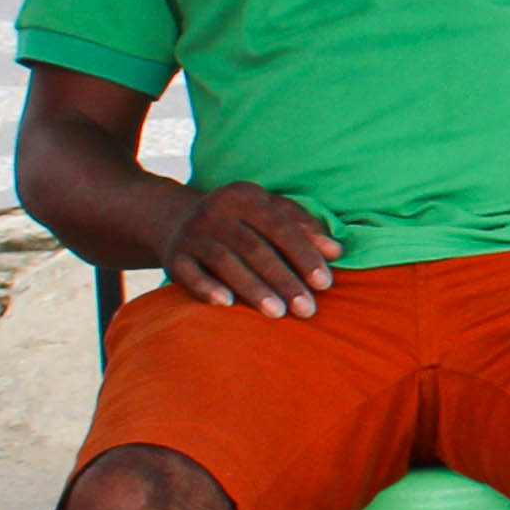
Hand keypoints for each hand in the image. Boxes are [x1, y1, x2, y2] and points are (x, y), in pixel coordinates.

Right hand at [165, 184, 342, 320]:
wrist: (180, 219)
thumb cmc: (245, 221)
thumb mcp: (272, 213)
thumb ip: (305, 228)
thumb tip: (336, 251)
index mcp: (245, 196)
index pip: (281, 227)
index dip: (304, 255)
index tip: (325, 284)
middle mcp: (215, 211)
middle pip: (255, 248)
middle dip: (284, 280)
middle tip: (307, 309)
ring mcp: (192, 234)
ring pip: (225, 262)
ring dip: (253, 289)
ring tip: (278, 313)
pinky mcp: (174, 257)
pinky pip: (190, 274)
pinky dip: (207, 288)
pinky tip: (227, 305)